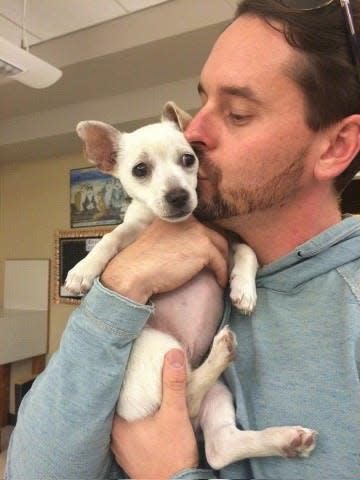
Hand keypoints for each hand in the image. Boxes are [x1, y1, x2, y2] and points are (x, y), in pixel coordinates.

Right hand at [101, 216, 228, 302]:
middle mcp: (188, 220)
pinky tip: (219, 282)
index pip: (200, 226)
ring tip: (221, 273)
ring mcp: (197, 232)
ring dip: (223, 261)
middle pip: (214, 234)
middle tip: (220, 264)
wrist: (134, 272)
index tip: (209, 254)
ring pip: (221, 246)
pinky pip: (220, 262)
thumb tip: (190, 251)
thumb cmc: (140, 264)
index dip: (207, 240)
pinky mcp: (204, 248)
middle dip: (218, 249)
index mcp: (175, 218)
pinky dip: (222, 273)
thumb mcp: (158, 242)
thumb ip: (174, 239)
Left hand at [111, 349, 198, 478]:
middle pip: (117, 403)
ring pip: (123, 417)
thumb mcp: (175, 414)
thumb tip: (172, 354)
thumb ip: (173, 384)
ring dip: (132, 403)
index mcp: (118, 424)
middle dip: (128, 387)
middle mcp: (114, 436)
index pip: (112, 391)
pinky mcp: (131, 454)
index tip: (129, 360)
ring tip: (143, 386)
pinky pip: (128, 429)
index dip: (121, 374)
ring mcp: (121, 447)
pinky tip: (147, 412)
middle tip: (138, 368)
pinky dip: (136, 418)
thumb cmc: (172, 454)